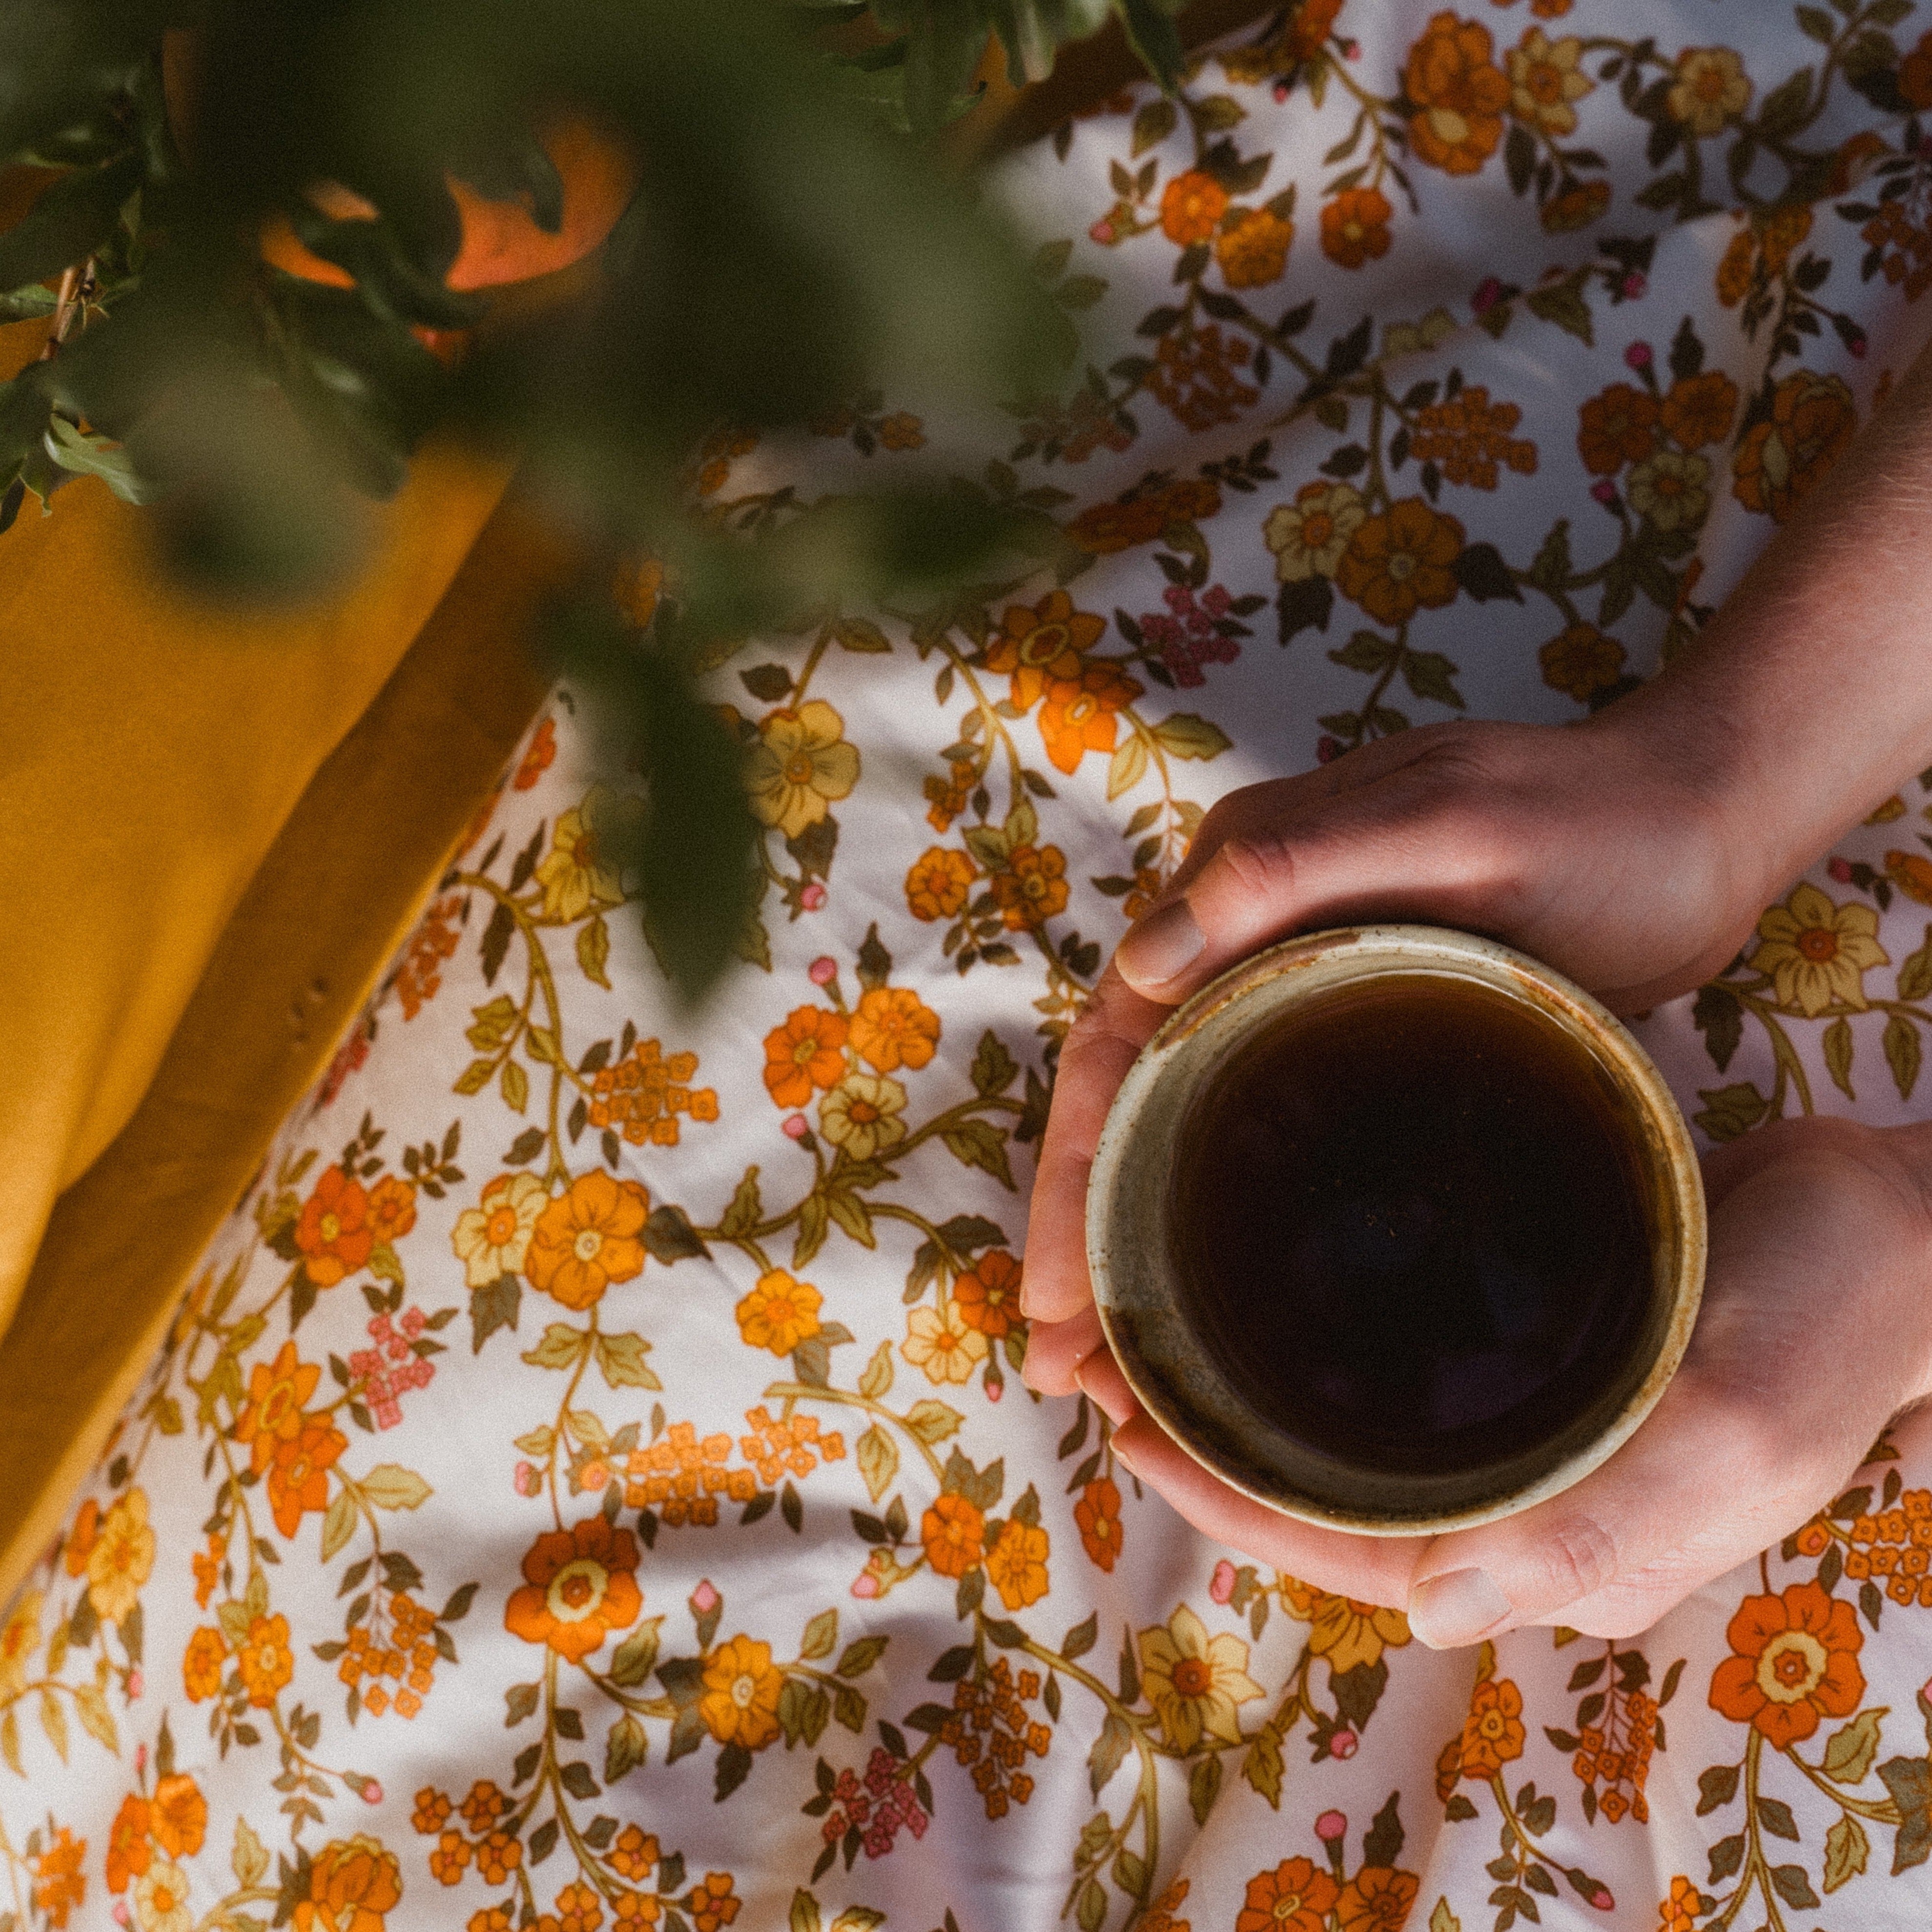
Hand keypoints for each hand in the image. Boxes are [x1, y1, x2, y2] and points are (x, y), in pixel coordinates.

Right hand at [1023, 709, 1767, 1399]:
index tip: (1057, 1298)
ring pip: (1182, 1122)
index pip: (1118, 1039)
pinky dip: (1218, 1213)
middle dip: (1085, 1231)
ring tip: (1113, 1368)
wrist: (1702, 826)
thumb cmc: (1596, 826)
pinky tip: (1215, 1301)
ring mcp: (1298, 988)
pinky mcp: (1357, 1032)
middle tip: (1064, 1367)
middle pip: (1130, 1097)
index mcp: (1237, 883)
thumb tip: (1141, 958)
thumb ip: (1296, 863)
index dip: (1074, 1172)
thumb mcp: (1455, 826)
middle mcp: (1243, 938)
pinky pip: (1257, 1128)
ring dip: (1137, 1236)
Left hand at [1054, 1115, 1931, 1643]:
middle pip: (1339, 1497)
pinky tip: (1260, 1282)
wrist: (1894, 1224)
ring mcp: (1536, 1431)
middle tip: (1110, 1367)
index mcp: (1565, 1548)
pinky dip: (1320, 1343)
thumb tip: (1441, 1610)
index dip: (1235, 1504)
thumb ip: (1600, 1523)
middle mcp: (1533, 1501)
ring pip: (1359, 1436)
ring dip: (1256, 1396)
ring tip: (1156, 1330)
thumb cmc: (1826, 1318)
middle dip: (1219, 1449)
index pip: (1362, 1553)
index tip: (1130, 1430)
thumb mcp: (1736, 1425)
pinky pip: (1402, 1371)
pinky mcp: (1539, 1355)